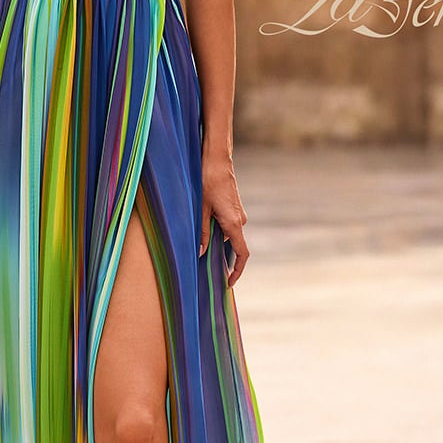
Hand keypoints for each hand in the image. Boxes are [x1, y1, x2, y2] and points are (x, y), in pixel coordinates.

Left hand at [199, 155, 248, 286]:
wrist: (216, 159)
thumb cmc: (207, 181)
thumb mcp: (201, 209)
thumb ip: (202, 232)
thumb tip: (202, 252)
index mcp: (234, 223)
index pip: (242, 254)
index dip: (237, 271)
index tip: (229, 283)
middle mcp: (240, 220)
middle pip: (234, 246)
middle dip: (221, 257)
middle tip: (206, 266)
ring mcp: (238, 213)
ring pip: (229, 234)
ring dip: (217, 241)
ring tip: (200, 244)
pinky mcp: (234, 207)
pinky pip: (228, 225)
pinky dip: (218, 231)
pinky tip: (203, 226)